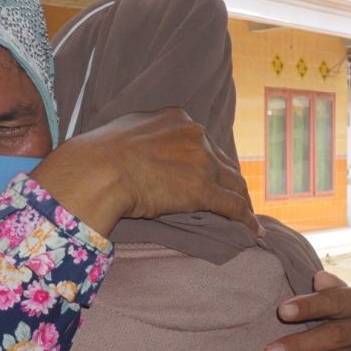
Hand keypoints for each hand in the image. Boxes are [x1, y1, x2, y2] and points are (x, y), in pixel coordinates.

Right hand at [32, 109, 259, 237]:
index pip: (202, 142)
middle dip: (226, 180)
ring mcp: (202, 161)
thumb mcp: (124, 131)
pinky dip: (246, 220)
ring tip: (246, 216)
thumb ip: (142, 136)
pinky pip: (234, 206)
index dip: (207, 160)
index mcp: (177, 119)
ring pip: (233, 182)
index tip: (207, 174)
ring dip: (241, 200)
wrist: (97, 171)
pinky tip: (253, 232)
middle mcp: (195, 135)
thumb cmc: (98, 156)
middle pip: (221, 161)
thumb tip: (138, 148)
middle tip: (229, 197)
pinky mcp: (203, 189)